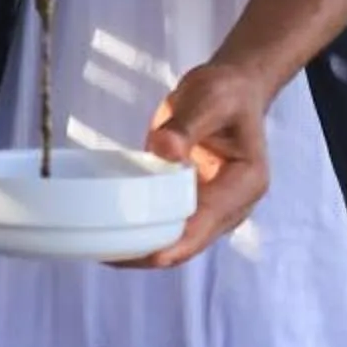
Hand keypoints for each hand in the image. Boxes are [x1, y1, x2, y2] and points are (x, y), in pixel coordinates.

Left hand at [121, 61, 271, 267]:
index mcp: (245, 183)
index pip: (207, 222)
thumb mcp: (210, 99)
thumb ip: (187, 125)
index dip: (176, 242)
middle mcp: (232, 206)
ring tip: (101, 250)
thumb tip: (164, 149)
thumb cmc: (226, 93)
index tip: (145, 255)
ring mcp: (212, 210)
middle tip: (106, 253)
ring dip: (142, 249)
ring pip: (176, 243)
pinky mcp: (192, 205)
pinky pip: (167, 228)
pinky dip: (142, 233)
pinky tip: (110, 235)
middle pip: (190, 242)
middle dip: (151, 253)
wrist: (232, 91)